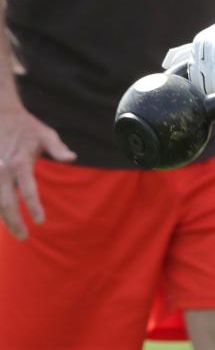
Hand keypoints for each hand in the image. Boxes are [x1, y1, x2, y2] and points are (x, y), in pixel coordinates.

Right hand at [0, 107, 74, 239]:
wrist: (0, 112)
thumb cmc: (26, 126)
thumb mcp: (45, 134)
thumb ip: (58, 148)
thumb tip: (72, 158)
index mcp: (21, 163)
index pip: (28, 191)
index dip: (34, 207)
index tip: (40, 221)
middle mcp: (3, 169)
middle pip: (6, 202)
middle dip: (14, 221)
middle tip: (24, 236)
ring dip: (2, 218)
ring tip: (11, 231)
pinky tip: (0, 217)